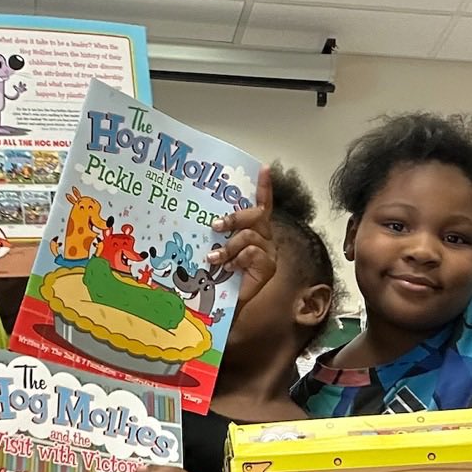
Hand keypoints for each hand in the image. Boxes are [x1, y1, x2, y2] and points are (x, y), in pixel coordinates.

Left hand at [209, 165, 276, 302]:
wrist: (224, 303)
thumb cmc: (219, 274)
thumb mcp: (217, 246)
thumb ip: (218, 233)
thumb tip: (203, 218)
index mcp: (255, 228)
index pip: (262, 204)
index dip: (264, 186)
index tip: (264, 168)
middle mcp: (265, 237)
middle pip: (256, 215)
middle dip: (234, 217)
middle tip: (215, 225)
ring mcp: (269, 252)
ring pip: (250, 235)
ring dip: (229, 245)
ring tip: (214, 257)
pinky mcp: (269, 267)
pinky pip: (252, 253)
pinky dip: (237, 259)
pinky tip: (229, 268)